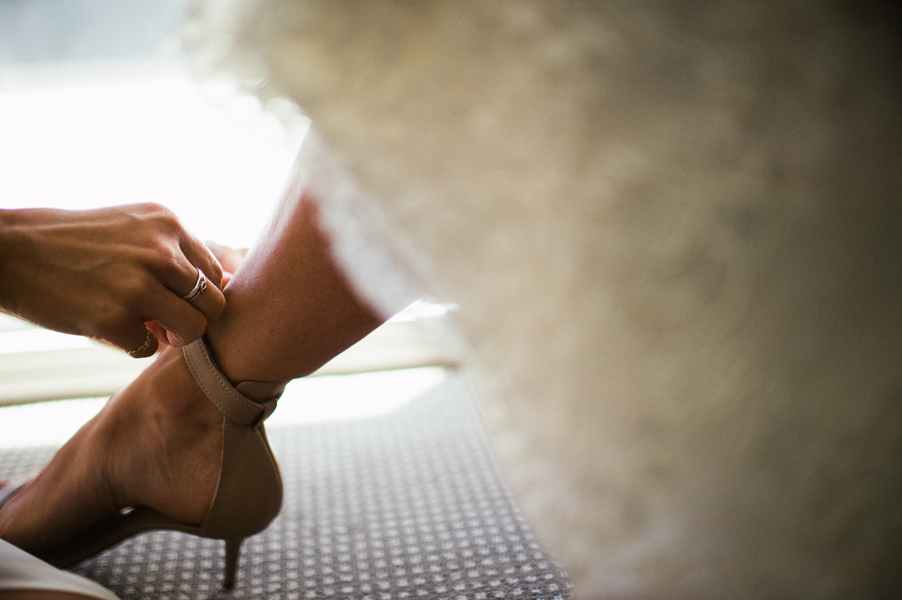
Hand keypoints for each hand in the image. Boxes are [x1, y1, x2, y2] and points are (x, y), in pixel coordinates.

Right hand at [0, 204, 225, 356]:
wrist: (12, 252)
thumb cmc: (78, 244)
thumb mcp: (134, 228)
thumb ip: (177, 252)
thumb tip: (229, 287)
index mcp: (169, 225)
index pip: (216, 274)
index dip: (199, 296)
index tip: (176, 302)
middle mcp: (160, 252)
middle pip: (214, 304)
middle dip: (196, 319)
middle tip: (169, 323)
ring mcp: (138, 286)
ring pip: (193, 330)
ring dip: (174, 337)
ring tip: (150, 329)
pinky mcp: (114, 319)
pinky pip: (149, 349)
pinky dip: (134, 346)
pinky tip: (111, 328)